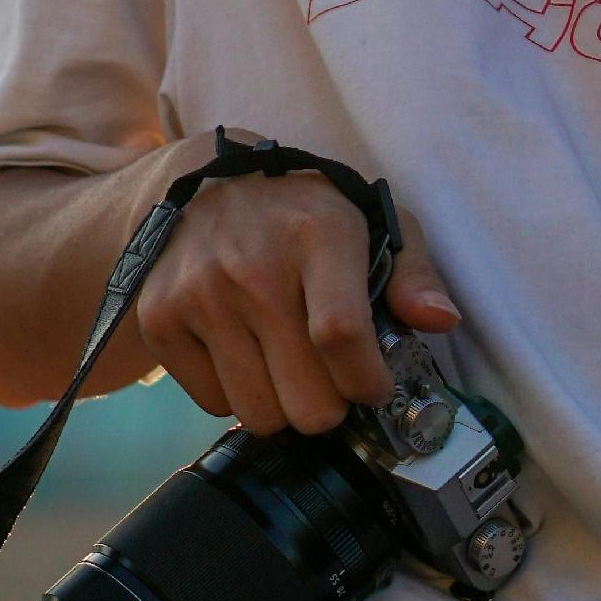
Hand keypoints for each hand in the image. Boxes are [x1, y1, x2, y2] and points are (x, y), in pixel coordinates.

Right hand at [134, 148, 459, 434]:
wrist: (205, 185)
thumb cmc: (302, 213)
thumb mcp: (371, 221)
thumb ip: (414, 273)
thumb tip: (439, 320)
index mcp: (317, 236)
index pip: (341, 336)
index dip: (365, 382)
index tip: (373, 387)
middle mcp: (253, 266)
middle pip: (305, 399)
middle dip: (329, 407)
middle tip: (329, 381)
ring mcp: (200, 294)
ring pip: (258, 414)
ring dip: (281, 405)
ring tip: (287, 366)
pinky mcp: (160, 318)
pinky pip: (212, 402)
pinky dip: (235, 393)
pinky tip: (245, 352)